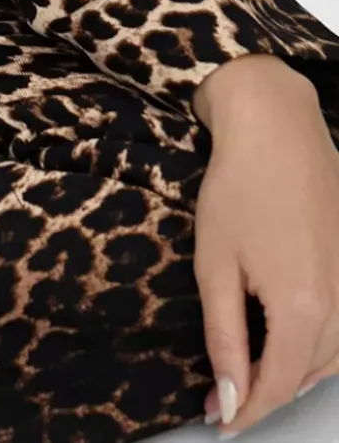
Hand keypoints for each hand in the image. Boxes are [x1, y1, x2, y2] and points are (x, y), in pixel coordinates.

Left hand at [191, 56, 338, 434]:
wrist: (275, 128)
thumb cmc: (237, 188)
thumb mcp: (215, 265)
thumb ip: (224, 338)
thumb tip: (229, 398)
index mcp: (303, 309)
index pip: (276, 385)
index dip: (246, 409)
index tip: (219, 420)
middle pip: (307, 376)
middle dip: (266, 394)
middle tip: (226, 397)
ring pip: (333, 358)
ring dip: (295, 374)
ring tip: (253, 375)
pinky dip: (320, 347)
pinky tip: (291, 340)